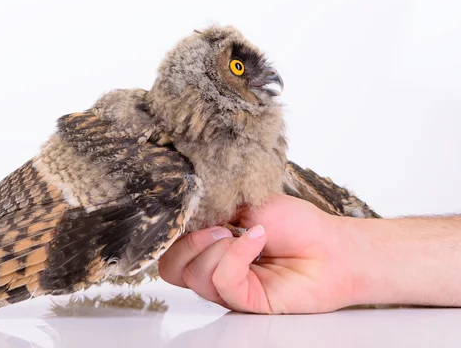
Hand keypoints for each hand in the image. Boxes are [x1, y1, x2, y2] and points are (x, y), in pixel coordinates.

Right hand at [158, 195, 358, 313]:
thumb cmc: (295, 223)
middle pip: (171, 268)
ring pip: (194, 275)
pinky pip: (223, 281)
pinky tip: (257, 240)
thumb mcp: (245, 201)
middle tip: (217, 226)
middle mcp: (213, 266)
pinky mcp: (246, 300)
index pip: (170, 244)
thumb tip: (184, 207)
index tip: (191, 208)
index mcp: (208, 243)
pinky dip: (236, 256)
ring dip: (216, 248)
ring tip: (243, 232)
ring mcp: (228, 285)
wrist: (332, 245)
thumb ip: (213, 206)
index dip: (173, 229)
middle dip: (187, 243)